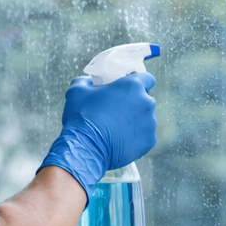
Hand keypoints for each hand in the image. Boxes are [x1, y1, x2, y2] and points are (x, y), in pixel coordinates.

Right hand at [40, 71, 156, 199]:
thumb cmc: (82, 116)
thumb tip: (88, 82)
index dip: (137, 82)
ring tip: (115, 129)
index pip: (147, 78)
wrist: (86, 147)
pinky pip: (144, 136)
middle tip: (115, 111)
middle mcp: (146, 103)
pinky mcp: (149, 141)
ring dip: (134, 121)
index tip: (127, 88)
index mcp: (132, 86)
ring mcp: (150, 123)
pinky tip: (119, 140)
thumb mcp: (76, 92)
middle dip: (133, 104)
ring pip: (145, 119)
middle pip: (145, 100)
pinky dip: (134, 137)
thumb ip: (85, 82)